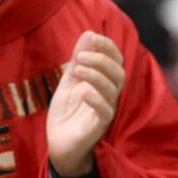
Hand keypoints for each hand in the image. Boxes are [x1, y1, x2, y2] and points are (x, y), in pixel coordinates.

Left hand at [47, 32, 124, 177]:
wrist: (58, 144)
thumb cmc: (67, 114)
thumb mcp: (69, 82)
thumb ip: (77, 60)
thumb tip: (88, 33)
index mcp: (104, 83)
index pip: (115, 61)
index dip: (107, 47)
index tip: (91, 37)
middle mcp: (109, 96)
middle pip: (118, 73)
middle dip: (102, 59)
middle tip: (82, 56)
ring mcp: (106, 111)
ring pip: (113, 89)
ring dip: (96, 75)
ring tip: (78, 69)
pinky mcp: (99, 126)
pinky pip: (105, 110)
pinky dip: (95, 97)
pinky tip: (82, 90)